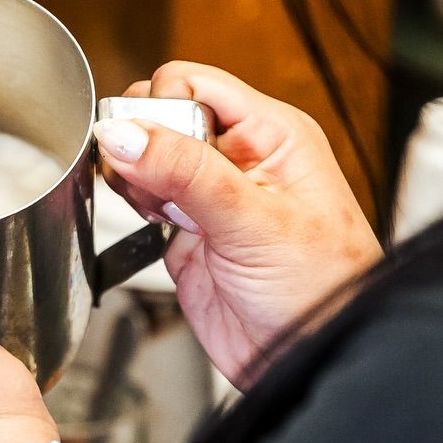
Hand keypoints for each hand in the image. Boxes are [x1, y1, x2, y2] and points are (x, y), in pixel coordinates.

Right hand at [93, 62, 381, 384]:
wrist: (307, 358)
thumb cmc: (320, 288)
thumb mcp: (252, 220)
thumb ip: (184, 171)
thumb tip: (122, 132)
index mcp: (269, 134)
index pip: (193, 84)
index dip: (161, 109)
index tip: (151, 151)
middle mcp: (238, 157)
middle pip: (161, 115)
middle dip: (140, 143)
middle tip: (152, 184)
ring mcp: (209, 195)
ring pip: (146, 156)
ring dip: (135, 177)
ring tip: (158, 208)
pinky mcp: (186, 230)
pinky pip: (142, 199)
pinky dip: (133, 207)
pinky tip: (154, 224)